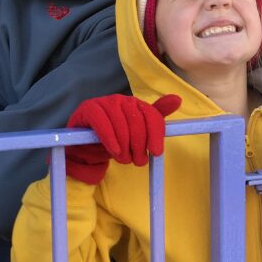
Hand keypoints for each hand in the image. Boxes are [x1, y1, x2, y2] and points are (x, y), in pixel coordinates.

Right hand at [65, 94, 181, 184]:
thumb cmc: (113, 141)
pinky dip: (110, 139)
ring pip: (121, 124)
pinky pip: (102, 123)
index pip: (152, 115)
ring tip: (124, 159)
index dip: (156, 134)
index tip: (156, 152)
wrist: (83, 148)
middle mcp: (121, 100)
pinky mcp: (88, 109)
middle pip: (137, 122)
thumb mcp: (136, 133)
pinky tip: (114, 151)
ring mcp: (103, 102)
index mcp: (135, 104)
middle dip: (139, 145)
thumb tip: (178, 99)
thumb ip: (154, 119)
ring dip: (125, 147)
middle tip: (138, 161)